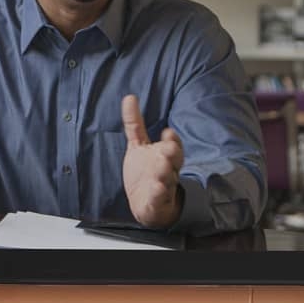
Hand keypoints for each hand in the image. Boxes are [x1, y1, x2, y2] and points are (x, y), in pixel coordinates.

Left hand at [119, 94, 184, 228]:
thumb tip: (129, 97)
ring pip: (168, 177)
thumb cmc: (146, 172)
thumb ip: (135, 124)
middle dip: (171, 153)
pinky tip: (156, 188)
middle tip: (165, 149)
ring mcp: (163, 185)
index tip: (167, 132)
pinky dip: (158, 193)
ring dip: (165, 172)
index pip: (172, 143)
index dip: (172, 139)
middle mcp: (167, 168)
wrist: (148, 205)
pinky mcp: (157, 201)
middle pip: (174, 158)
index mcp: (165, 154)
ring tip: (161, 167)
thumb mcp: (138, 146)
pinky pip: (159, 197)